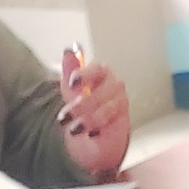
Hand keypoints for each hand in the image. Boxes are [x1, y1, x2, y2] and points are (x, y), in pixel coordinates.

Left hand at [58, 61, 130, 177]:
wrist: (92, 136)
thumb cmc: (83, 110)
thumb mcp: (70, 91)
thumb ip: (69, 71)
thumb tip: (68, 51)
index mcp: (100, 73)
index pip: (96, 68)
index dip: (84, 74)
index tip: (72, 83)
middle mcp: (113, 85)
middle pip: (101, 91)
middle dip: (82, 105)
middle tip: (65, 116)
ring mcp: (120, 101)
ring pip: (107, 108)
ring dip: (89, 119)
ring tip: (75, 129)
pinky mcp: (124, 119)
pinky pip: (113, 122)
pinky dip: (100, 128)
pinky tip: (92, 133)